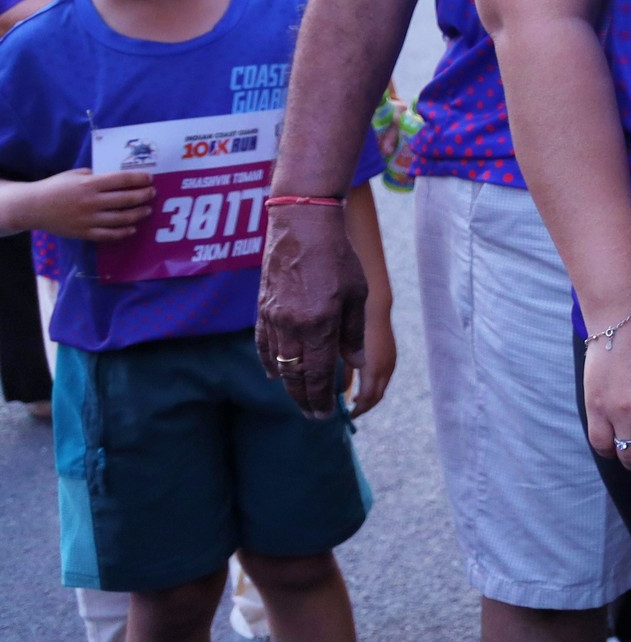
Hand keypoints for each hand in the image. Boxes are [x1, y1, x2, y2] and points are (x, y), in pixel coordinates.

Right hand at [25, 167, 150, 243]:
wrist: (32, 207)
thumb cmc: (55, 187)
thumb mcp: (75, 174)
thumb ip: (95, 175)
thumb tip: (116, 179)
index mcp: (89, 184)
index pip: (121, 180)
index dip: (139, 179)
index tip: (150, 179)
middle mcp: (91, 201)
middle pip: (126, 199)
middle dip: (143, 196)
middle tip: (152, 193)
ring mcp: (88, 219)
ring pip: (121, 218)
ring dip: (138, 214)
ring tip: (147, 210)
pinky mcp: (83, 233)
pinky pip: (108, 235)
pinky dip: (123, 232)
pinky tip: (132, 229)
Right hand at [256, 201, 366, 418]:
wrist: (302, 226)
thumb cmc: (337, 258)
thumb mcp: (357, 294)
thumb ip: (353, 332)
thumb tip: (354, 363)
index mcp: (319, 325)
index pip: (319, 375)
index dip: (321, 398)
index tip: (324, 414)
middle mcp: (292, 327)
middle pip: (295, 375)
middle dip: (304, 399)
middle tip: (312, 415)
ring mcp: (273, 319)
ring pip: (278, 364)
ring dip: (288, 385)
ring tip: (298, 398)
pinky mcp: (262, 309)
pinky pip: (263, 345)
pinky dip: (269, 363)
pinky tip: (274, 374)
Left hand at [349, 290, 396, 414]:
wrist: (374, 307)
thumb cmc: (352, 327)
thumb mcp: (342, 352)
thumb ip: (342, 373)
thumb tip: (337, 393)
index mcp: (373, 368)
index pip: (367, 398)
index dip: (356, 410)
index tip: (345, 415)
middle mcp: (385, 368)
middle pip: (376, 397)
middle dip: (363, 407)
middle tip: (350, 412)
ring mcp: (390, 362)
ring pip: (381, 388)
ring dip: (369, 397)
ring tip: (354, 400)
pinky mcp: (391, 356)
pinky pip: (383, 379)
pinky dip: (374, 386)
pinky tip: (362, 384)